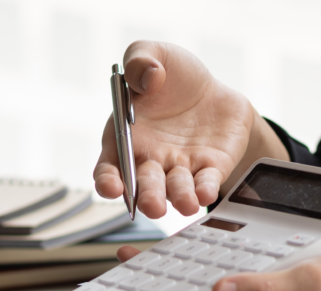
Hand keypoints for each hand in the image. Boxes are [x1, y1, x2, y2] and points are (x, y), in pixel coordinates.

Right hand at [93, 41, 287, 218]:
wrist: (213, 90)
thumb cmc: (173, 77)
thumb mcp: (152, 54)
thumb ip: (139, 59)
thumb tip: (149, 79)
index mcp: (125, 138)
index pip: (109, 166)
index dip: (108, 180)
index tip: (111, 187)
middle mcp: (150, 159)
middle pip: (144, 185)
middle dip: (148, 197)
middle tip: (154, 206)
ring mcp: (180, 166)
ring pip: (176, 188)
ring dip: (179, 198)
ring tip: (186, 204)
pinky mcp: (210, 167)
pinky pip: (206, 181)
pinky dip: (205, 189)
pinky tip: (206, 192)